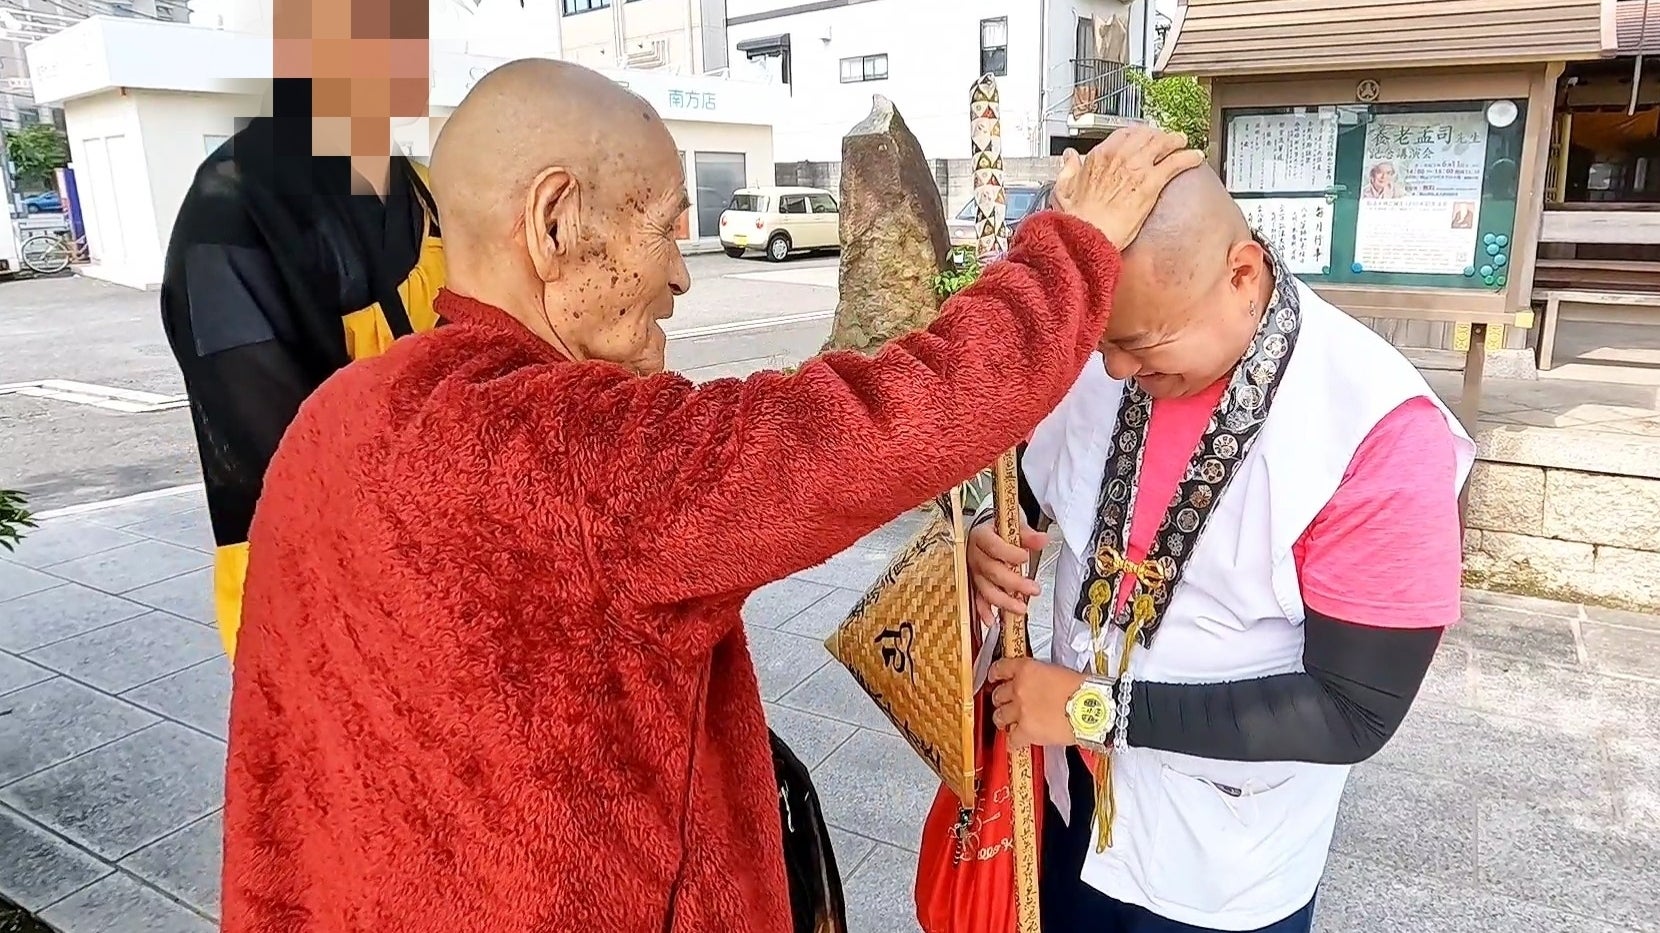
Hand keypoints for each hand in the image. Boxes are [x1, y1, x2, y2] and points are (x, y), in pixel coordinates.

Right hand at [967, 519, 1046, 627]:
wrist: (987, 532)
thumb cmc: (999, 528)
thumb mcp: (1014, 524)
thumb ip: (1028, 534)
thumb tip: (1041, 540)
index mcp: (981, 536)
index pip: (993, 546)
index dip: (1009, 554)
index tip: (1024, 557)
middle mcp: (975, 555)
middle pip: (992, 571)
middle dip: (1014, 583)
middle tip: (1033, 588)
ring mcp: (974, 572)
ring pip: (986, 589)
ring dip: (1003, 601)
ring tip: (1020, 608)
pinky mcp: (976, 585)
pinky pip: (978, 599)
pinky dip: (984, 611)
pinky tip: (992, 620)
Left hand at [988, 658, 1086, 746]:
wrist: (1092, 709)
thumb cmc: (1083, 690)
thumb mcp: (1057, 672)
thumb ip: (1039, 677)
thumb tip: (1036, 685)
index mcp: (1027, 669)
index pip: (1000, 668)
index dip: (995, 674)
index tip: (994, 677)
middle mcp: (1019, 689)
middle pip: (998, 695)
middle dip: (1002, 700)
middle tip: (1008, 703)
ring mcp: (1020, 711)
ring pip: (999, 717)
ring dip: (1004, 720)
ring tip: (1010, 723)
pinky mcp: (1026, 731)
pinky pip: (1011, 739)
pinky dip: (1014, 741)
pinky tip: (1017, 741)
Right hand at [1051, 126, 1205, 249]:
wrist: (1087, 232)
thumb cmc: (1077, 216)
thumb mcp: (1064, 188)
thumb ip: (1068, 169)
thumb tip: (1069, 158)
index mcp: (1100, 156)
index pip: (1123, 134)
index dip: (1135, 134)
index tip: (1140, 137)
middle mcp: (1120, 157)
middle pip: (1145, 135)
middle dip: (1157, 135)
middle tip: (1165, 139)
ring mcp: (1137, 168)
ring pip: (1162, 143)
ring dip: (1175, 141)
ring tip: (1182, 143)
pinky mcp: (1151, 183)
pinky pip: (1175, 163)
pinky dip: (1188, 158)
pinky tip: (1195, 158)